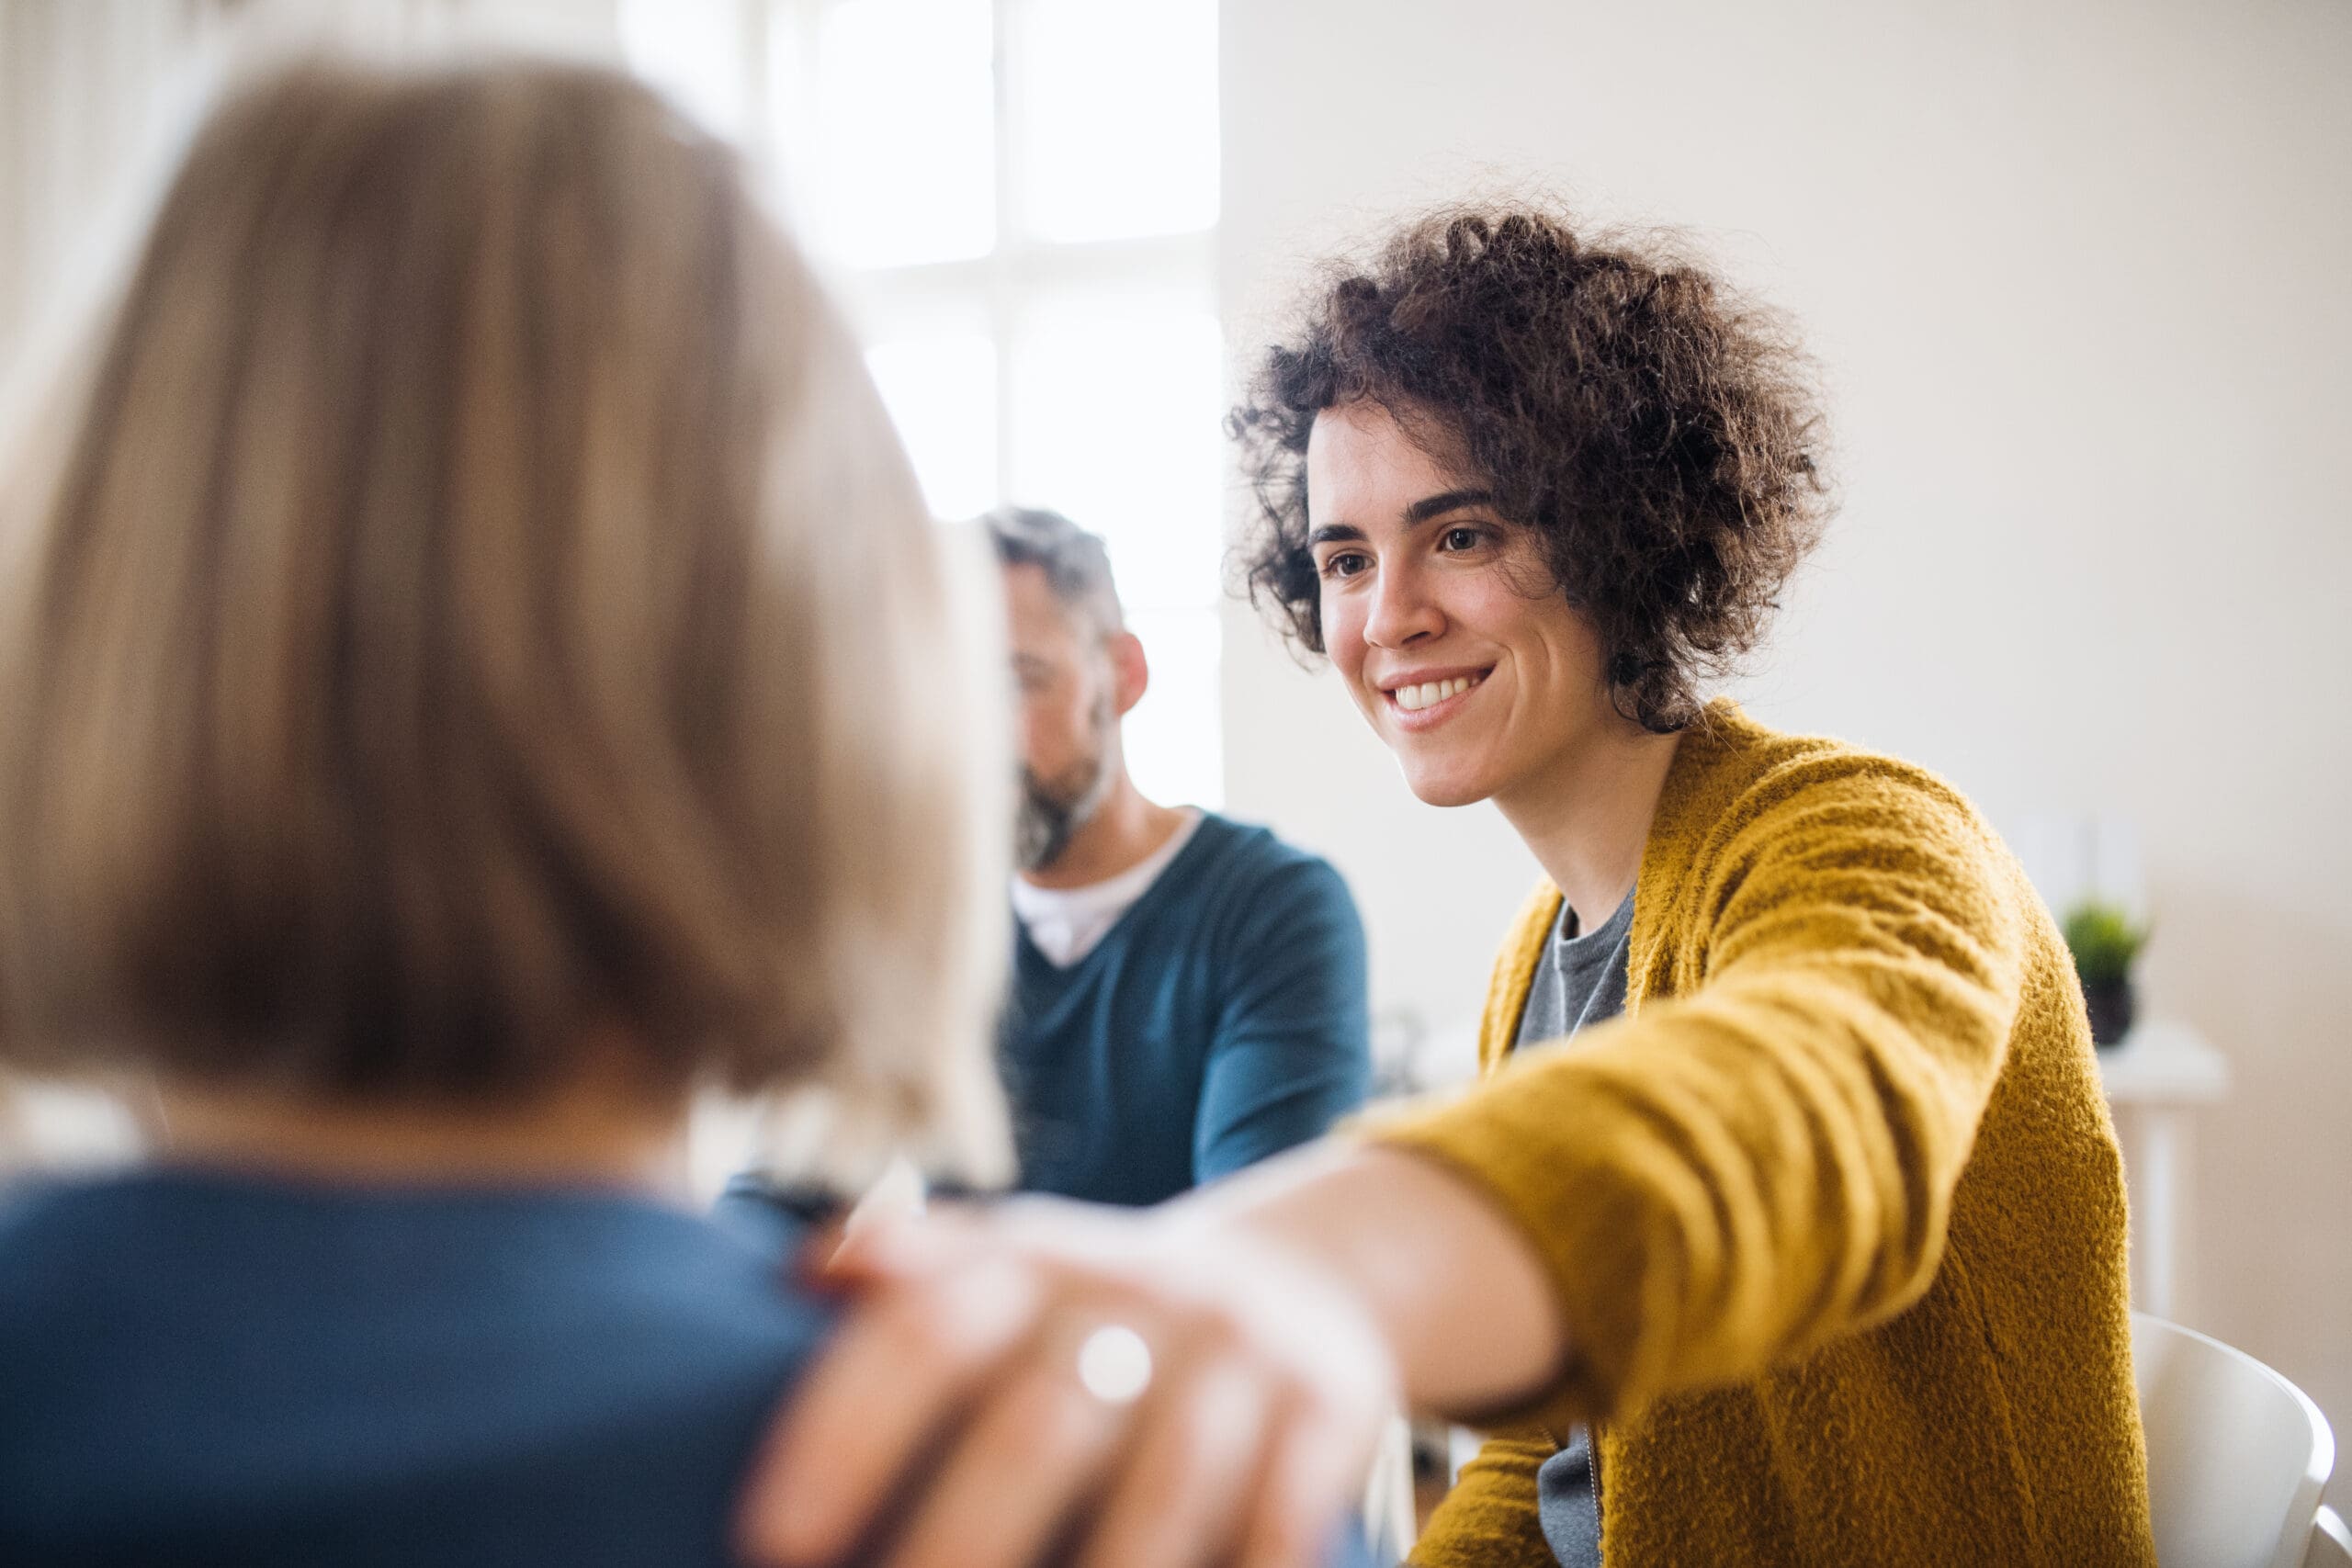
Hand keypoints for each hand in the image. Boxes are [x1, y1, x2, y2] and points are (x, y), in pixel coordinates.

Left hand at [735, 1196, 1398, 1567]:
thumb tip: (798, 1275)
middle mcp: (1134, 1292)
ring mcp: (1236, 1351)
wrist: (1295, 1277)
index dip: (845, 1432)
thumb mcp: (1010, 1268)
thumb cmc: (1096, 1311)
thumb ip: (910, 1275)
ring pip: (1165, 1485)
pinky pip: (1283, 1516)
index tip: (770, 1537)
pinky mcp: (1328, 1407)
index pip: (925, 1333)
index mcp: (1030, 1260)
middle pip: (1037, 1424)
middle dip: (955, 1543)